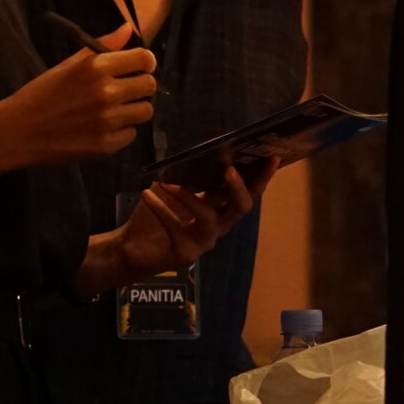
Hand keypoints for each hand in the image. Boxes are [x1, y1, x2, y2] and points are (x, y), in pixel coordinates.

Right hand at [0, 46, 157, 173]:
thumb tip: (128, 28)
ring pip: (145, 111)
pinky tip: (102, 127)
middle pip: (149, 86)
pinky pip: (131, 134)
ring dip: (134, 109)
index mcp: (96, 67)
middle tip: (125, 90)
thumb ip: (102, 45)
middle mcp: (106, 92)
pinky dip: (121, 131)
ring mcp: (107, 121)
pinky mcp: (106, 145)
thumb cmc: (41, 94)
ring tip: (114, 110)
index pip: (145, 59)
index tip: (138, 68)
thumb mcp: (68, 64)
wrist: (18, 131)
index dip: (145, 63)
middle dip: (141, 85)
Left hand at [113, 163, 265, 280]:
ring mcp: (203, 242)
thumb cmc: (155, 216)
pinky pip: (176, 227)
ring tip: (166, 182)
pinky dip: (160, 208)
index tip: (273, 157)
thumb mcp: (171, 187)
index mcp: (219, 208)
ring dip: (186, 195)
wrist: (131, 246)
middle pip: (241, 208)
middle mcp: (217, 226)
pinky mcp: (185, 254)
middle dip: (238, 187)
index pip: (246, 192)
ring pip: (206, 216)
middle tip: (229, 169)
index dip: (261, 177)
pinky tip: (148, 194)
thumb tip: (202, 149)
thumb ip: (187, 173)